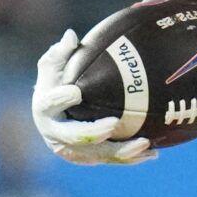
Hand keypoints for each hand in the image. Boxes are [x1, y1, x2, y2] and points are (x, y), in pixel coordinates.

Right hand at [33, 30, 153, 166]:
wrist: (53, 116)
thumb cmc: (55, 83)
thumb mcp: (53, 66)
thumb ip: (61, 53)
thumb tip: (71, 36)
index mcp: (44, 109)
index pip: (50, 104)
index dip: (61, 100)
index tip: (75, 92)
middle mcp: (55, 134)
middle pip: (75, 137)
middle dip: (94, 132)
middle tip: (113, 124)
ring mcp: (72, 150)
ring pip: (98, 154)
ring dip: (122, 151)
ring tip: (145, 143)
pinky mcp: (89, 159)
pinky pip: (111, 159)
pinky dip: (131, 158)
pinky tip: (153, 153)